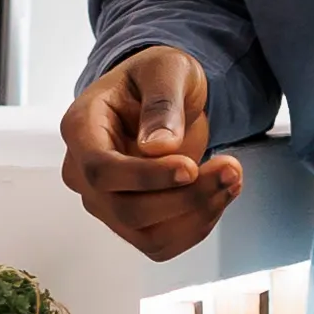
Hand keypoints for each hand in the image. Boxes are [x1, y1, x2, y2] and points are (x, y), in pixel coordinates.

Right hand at [60, 46, 244, 261]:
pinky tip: (219, 195)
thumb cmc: (156, 78)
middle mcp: (82, 173)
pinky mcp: (129, 223)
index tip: (191, 168)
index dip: (145, 177)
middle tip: (232, 168)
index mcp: (81, 129)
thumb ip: (161, 103)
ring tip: (232, 178)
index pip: (101, 170)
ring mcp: (104, 202)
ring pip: (146, 234)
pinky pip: (160, 243)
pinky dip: (196, 226)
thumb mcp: (165, 71)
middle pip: (126, 209)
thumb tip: (159, 147)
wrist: (161, 99)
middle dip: (186, 197)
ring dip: (197, 215)